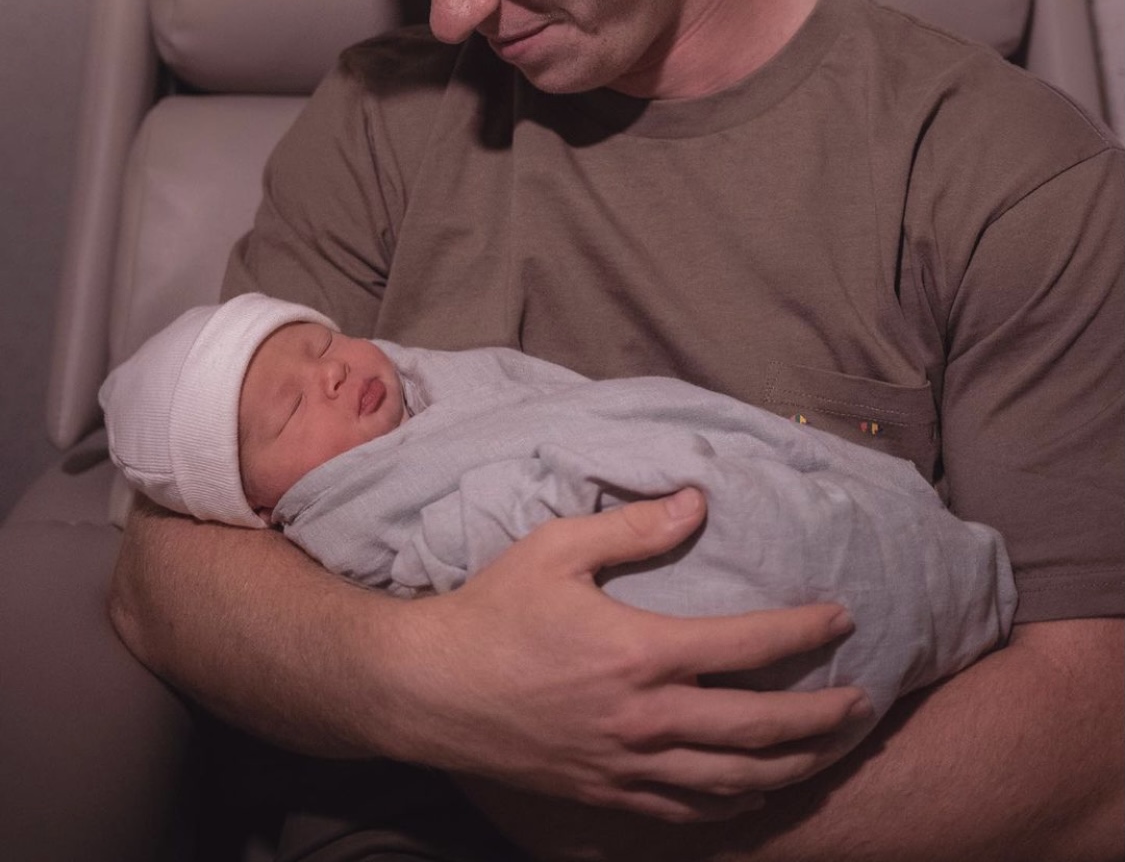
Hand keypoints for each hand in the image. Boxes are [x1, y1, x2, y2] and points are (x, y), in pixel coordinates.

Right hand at [380, 488, 869, 821]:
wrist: (427, 693)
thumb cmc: (491, 612)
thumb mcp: (555, 550)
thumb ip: (632, 529)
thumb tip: (697, 502)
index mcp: (642, 654)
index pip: (748, 645)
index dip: (805, 631)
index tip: (842, 617)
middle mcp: (647, 720)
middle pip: (760, 729)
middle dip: (822, 716)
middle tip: (865, 701)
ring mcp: (627, 768)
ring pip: (734, 780)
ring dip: (793, 765)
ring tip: (831, 749)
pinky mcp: (604, 797)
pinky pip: (686, 813)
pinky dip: (733, 804)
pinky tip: (755, 792)